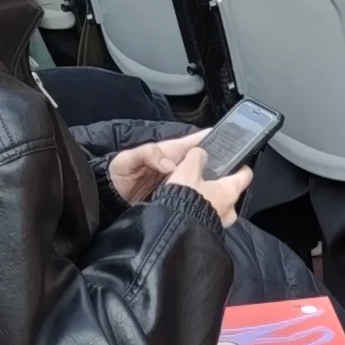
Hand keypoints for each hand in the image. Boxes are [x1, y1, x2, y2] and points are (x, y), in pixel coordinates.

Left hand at [110, 135, 253, 218]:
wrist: (108, 200)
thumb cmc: (117, 175)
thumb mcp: (128, 159)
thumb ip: (148, 155)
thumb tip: (170, 164)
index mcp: (169, 153)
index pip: (196, 142)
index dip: (214, 138)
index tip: (232, 139)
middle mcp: (177, 168)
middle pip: (205, 163)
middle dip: (220, 165)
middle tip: (236, 171)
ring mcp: (178, 185)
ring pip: (202, 182)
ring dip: (213, 185)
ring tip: (229, 190)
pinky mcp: (176, 201)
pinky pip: (193, 198)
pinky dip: (203, 201)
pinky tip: (212, 206)